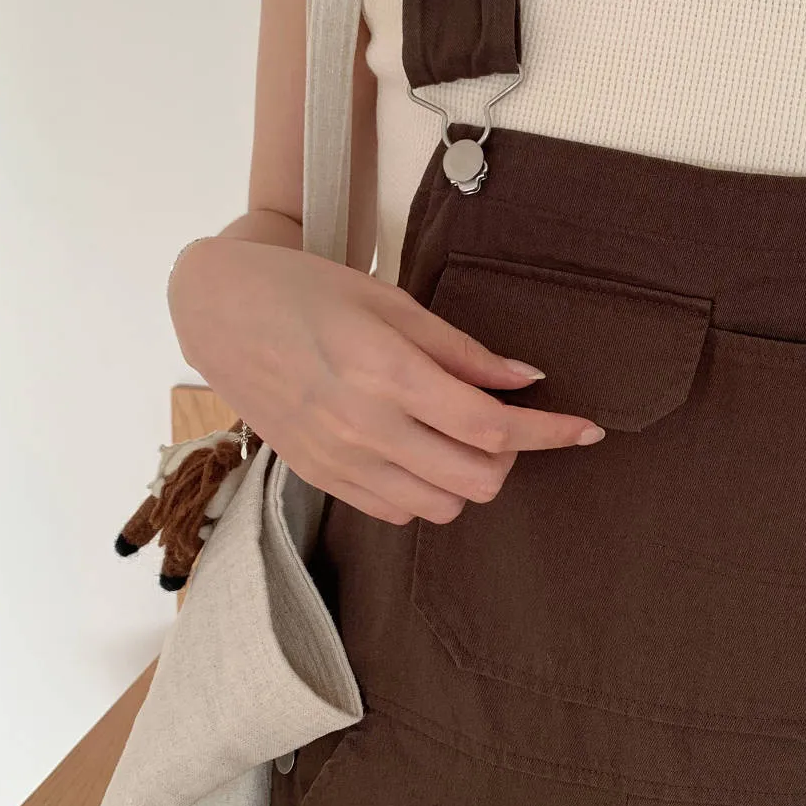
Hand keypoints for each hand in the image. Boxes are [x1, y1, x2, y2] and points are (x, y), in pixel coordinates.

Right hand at [169, 236, 605, 524]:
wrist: (219, 313)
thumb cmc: (306, 292)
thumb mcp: (390, 303)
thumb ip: (461, 350)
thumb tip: (526, 380)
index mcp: (386, 371)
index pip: (491, 427)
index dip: (550, 432)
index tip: (586, 429)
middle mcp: (364, 426)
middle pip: (477, 479)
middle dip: (509, 455)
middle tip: (503, 420)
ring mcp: (339, 460)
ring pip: (442, 507)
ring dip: (468, 477)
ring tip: (457, 434)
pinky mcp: (320, 479)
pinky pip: (398, 513)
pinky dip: (426, 491)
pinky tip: (418, 450)